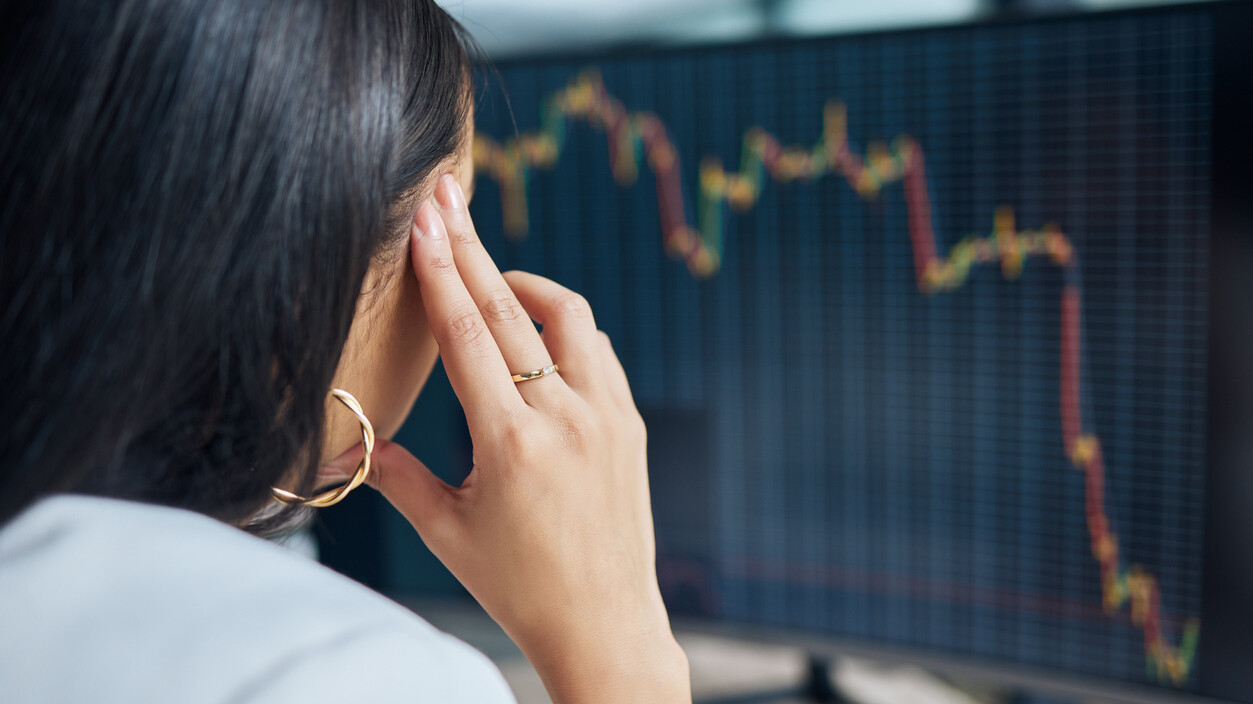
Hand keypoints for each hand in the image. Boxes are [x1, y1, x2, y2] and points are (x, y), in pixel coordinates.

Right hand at [327, 174, 689, 702]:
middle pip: (511, 309)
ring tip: (489, 273)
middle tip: (445, 197)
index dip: (441, 271)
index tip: (425, 221)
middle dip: (470, 247)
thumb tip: (349, 443)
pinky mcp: (630, 423)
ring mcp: (607, 416)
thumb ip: (396, 476)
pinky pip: (598, 351)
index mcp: (512, 443)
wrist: (605, 623)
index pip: (468, 335)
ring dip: (525, 285)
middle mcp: (566, 419)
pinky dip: (565, 329)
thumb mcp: (446, 533)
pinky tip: (538, 332)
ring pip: (569, 317)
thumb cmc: (520, 587)